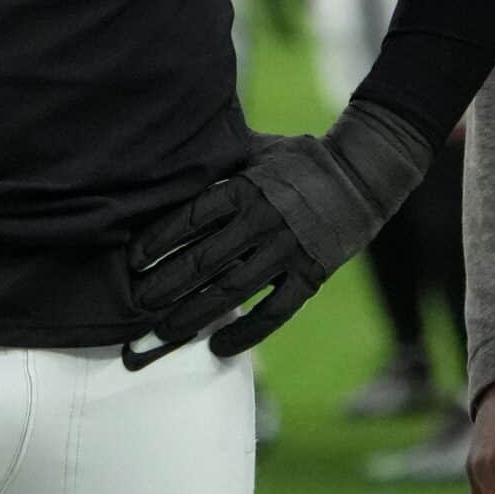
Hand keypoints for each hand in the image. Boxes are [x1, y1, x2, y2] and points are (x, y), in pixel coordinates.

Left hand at [125, 100, 432, 365]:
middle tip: (134, 309)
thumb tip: (174, 147)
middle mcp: (263, 220)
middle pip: (202, 261)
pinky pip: (274, 311)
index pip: (190, 218)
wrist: (362, 175)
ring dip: (192, 315)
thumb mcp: (258, 147)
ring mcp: (288, 250)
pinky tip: (217, 347)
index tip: (132, 262)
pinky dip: (245, 332)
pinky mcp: (312, 274)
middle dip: (163, 288)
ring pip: (231, 291)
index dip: (157, 241)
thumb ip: (220, 155)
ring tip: (161, 334)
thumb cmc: (300, 160)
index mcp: (245, 187)